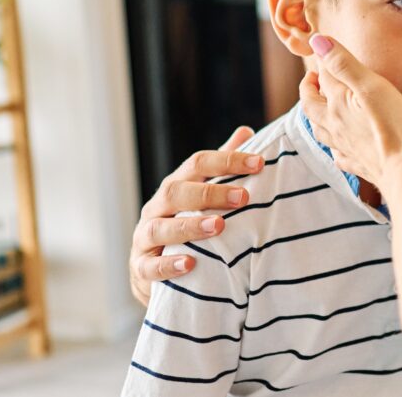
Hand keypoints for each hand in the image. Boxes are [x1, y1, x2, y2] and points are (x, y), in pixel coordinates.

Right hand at [129, 126, 261, 305]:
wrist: (156, 270)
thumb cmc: (188, 222)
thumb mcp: (203, 193)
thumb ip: (222, 166)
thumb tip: (246, 131)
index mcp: (176, 185)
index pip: (198, 164)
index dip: (228, 160)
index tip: (259, 163)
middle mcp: (157, 207)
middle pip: (177, 192)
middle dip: (210, 193)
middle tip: (243, 197)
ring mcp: (145, 237)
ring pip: (160, 228)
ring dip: (190, 226)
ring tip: (219, 226)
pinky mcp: (141, 267)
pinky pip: (150, 266)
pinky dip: (169, 264)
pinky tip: (190, 263)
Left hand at [298, 34, 401, 193]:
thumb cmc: (393, 126)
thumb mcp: (370, 86)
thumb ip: (343, 63)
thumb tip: (317, 41)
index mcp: (337, 104)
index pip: (324, 77)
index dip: (323, 61)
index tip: (325, 51)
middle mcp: (335, 125)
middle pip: (312, 105)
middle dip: (309, 89)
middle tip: (312, 79)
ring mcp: (345, 146)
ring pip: (320, 130)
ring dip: (315, 117)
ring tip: (319, 109)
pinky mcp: (358, 163)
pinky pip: (339, 155)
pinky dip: (334, 146)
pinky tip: (339, 146)